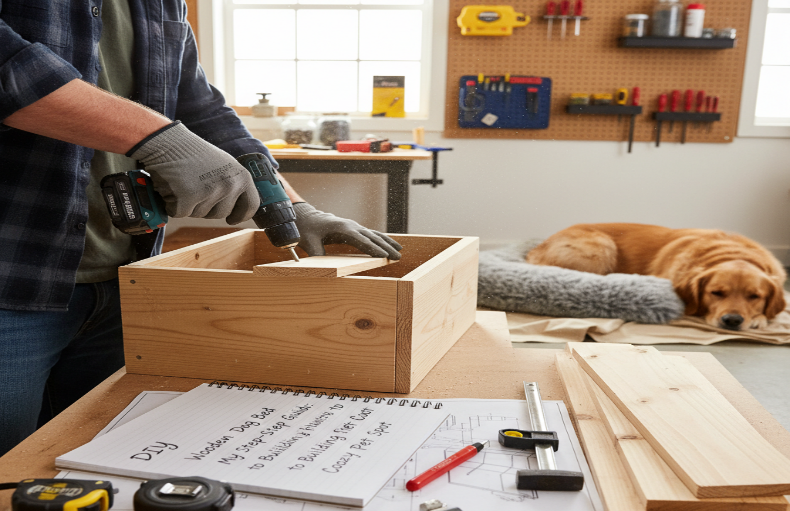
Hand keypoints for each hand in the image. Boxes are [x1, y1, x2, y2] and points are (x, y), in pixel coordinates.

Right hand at [127, 121, 258, 223]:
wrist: (169, 142)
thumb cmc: (195, 154)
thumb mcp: (225, 166)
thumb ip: (235, 185)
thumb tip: (242, 207)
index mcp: (242, 177)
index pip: (251, 205)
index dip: (241, 215)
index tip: (233, 219)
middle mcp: (229, 185)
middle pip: (221, 214)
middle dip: (207, 207)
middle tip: (196, 188)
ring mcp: (210, 192)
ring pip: (200, 214)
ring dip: (190, 205)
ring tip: (185, 183)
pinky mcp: (188, 198)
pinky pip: (181, 214)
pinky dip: (173, 205)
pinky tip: (173, 188)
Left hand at [293, 203, 402, 259]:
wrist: (305, 217)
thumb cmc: (306, 229)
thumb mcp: (308, 242)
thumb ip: (316, 253)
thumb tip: (321, 266)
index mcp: (341, 228)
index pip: (360, 240)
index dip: (372, 248)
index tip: (383, 255)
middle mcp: (351, 226)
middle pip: (372, 237)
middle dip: (386, 247)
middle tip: (397, 257)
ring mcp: (354, 226)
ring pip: (374, 235)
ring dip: (387, 243)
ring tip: (400, 252)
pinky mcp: (354, 229)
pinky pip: (371, 234)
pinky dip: (382, 239)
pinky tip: (392, 245)